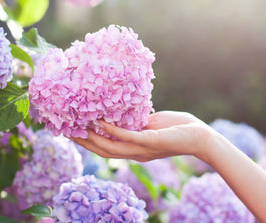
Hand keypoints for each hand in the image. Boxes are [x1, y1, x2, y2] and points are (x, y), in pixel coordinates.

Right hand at [71, 111, 214, 161]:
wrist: (199, 136)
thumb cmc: (176, 128)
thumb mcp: (150, 124)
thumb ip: (134, 122)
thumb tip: (119, 111)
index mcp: (133, 150)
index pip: (105, 149)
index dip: (87, 142)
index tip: (71, 131)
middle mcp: (135, 154)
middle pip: (102, 151)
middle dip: (83, 142)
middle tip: (66, 130)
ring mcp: (142, 149)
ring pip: (110, 147)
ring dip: (93, 137)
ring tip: (77, 126)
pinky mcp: (151, 141)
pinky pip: (128, 136)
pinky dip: (112, 130)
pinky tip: (101, 121)